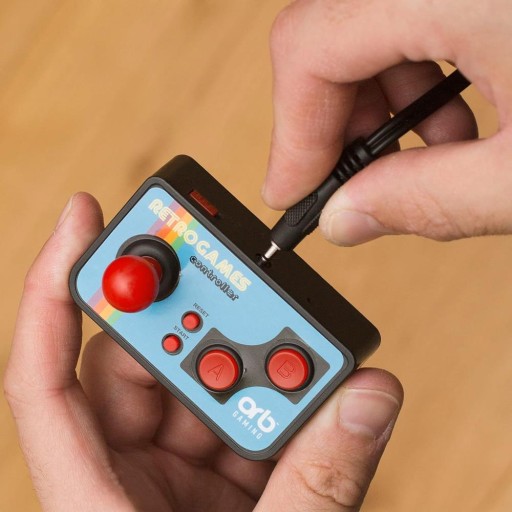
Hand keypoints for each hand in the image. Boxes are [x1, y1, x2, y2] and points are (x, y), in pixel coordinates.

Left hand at [5, 193, 401, 511]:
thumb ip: (318, 480)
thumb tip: (369, 394)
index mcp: (94, 498)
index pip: (51, 373)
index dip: (56, 288)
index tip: (82, 216)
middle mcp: (126, 472)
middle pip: (144, 366)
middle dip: (192, 323)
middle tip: (235, 279)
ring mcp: (173, 473)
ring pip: (202, 385)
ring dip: (249, 362)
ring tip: (291, 344)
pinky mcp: (218, 480)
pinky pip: (242, 416)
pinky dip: (277, 397)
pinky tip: (310, 389)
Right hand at [263, 0, 510, 245]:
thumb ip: (428, 200)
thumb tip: (345, 217)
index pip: (311, 47)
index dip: (289, 133)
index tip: (292, 191)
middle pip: (332, 34)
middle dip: (334, 124)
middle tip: (351, 187)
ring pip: (370, 26)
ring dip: (380, 105)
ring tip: (424, 161)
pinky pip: (415, 17)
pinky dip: (415, 76)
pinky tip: (452, 125)